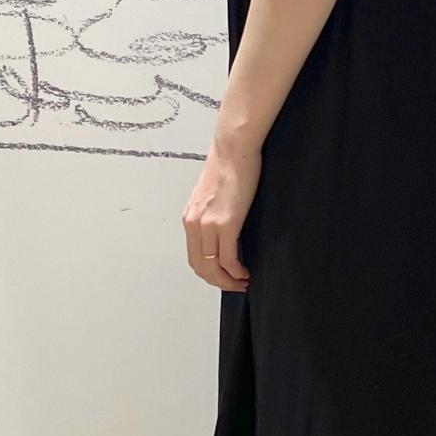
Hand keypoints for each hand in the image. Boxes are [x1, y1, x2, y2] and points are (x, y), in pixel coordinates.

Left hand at [182, 132, 259, 291]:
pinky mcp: (225, 223)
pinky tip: (245, 272)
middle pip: (200, 268)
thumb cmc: (229, 167)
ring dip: (227, 281)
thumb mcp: (212, 197)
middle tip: (235, 286)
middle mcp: (194, 224)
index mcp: (190, 219)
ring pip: (212, 268)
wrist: (234, 149)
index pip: (195, 257)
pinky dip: (236, 271)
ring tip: (242, 282)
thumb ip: (213, 217)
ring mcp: (208, 225)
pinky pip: (228, 259)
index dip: (210, 274)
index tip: (225, 277)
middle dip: (218, 282)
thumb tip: (225, 235)